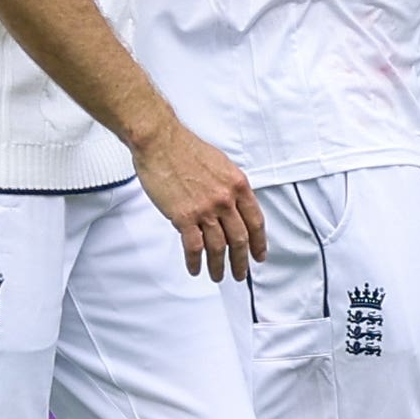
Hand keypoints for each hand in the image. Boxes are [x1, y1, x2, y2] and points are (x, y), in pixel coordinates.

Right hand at [134, 116, 264, 280]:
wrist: (160, 142)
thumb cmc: (187, 150)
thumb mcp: (222, 165)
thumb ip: (230, 187)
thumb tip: (234, 205)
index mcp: (239, 185)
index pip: (255, 221)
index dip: (259, 242)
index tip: (259, 255)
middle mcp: (226, 199)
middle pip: (240, 238)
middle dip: (242, 260)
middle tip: (241, 274)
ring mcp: (206, 209)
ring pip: (218, 246)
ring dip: (219, 266)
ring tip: (218, 276)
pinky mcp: (183, 216)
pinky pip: (194, 246)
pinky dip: (195, 261)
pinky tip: (196, 269)